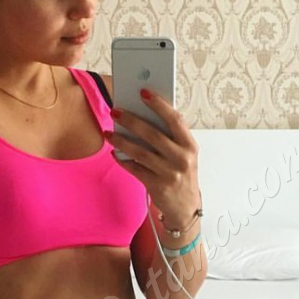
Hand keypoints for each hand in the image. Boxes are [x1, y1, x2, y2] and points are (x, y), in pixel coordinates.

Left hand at [107, 89, 200, 226]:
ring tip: (108, 132)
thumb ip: (170, 137)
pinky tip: (115, 152)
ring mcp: (170, 174)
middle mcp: (182, 159)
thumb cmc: (182, 173)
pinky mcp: (157, 186)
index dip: (159, 105)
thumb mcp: (184, 154)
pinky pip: (135, 169)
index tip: (143, 92)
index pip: (175, 120)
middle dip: (131, 121)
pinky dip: (123, 160)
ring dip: (121, 140)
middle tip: (115, 111)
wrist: (186, 206)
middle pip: (153, 135)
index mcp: (190, 145)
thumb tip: (142, 114)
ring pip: (140, 152)